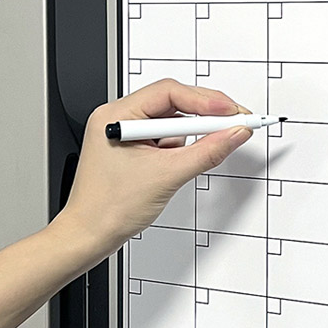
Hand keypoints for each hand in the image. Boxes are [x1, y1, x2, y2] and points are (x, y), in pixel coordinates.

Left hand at [56, 78, 252, 258]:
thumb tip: (234, 133)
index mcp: (117, 116)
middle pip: (174, 102)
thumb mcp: (167, 176)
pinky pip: (168, 139)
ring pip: (174, 122)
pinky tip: (180, 165)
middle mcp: (120, 118)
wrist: (91, 234)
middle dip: (205, 116)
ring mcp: (128, 133)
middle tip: (235, 124)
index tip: (233, 113)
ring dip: (192, 136)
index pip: (170, 93)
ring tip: (197, 154)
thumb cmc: (109, 208)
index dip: (206, 101)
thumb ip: (207, 151)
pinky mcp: (136, 148)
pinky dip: (183, 149)